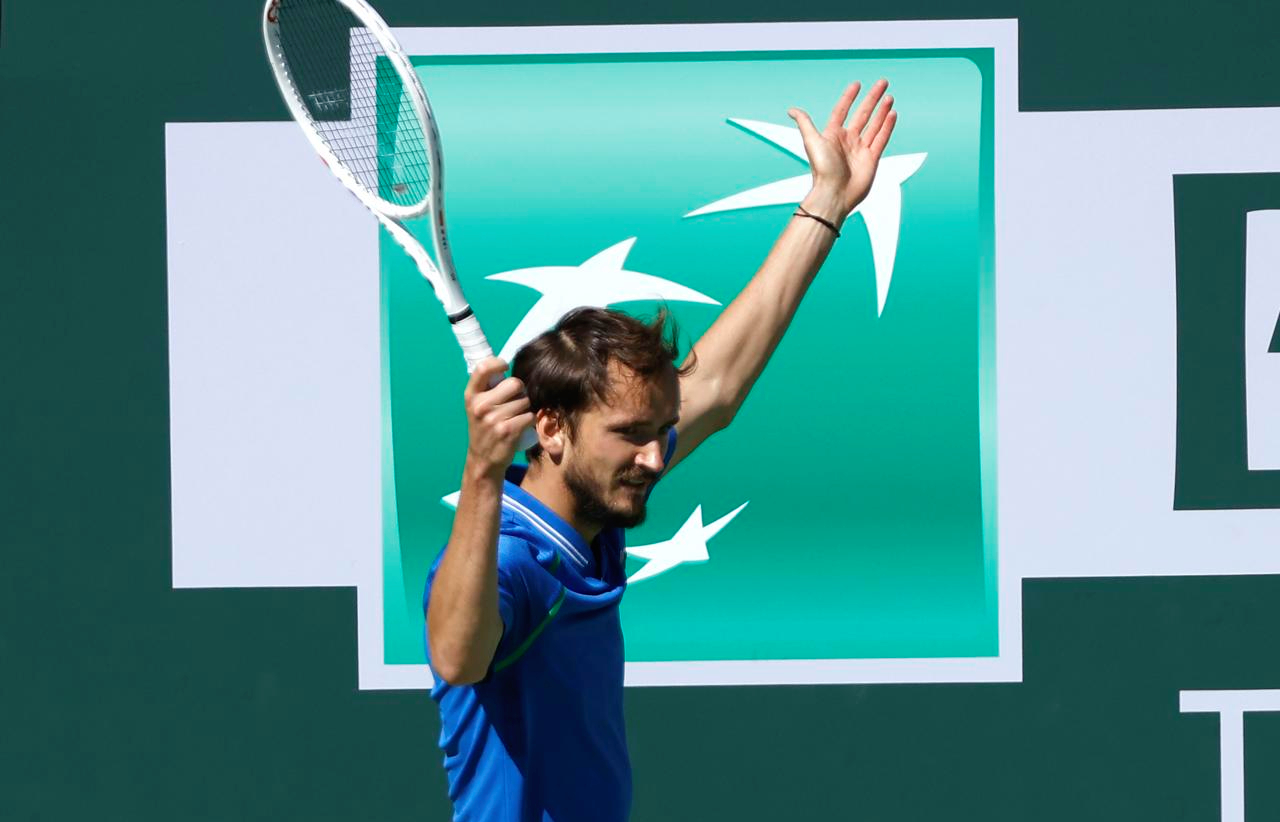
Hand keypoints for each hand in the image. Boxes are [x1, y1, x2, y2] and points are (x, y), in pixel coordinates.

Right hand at [463, 358, 533, 476]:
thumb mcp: (477, 407)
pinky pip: (530, 416)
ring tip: (514, 417)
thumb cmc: (484, 428)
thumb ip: (487, 388)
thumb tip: (504, 365)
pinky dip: (529, 421)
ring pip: (525, 401)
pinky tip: (519, 427)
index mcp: (471, 395)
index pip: (483, 367)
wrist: (483, 460)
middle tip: (514, 402)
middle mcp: (480, 405)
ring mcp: (493, 419)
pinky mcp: (508, 430)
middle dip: (520, 391)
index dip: (498, 363)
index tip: (505, 368)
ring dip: (525, 408)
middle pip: (515, 383)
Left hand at [788, 79, 896, 220]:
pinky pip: (881, 139)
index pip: (842, 110)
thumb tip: (792, 110)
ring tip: (889, 96)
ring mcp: (861, 149)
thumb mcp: (811, 141)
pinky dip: (887, 126)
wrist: (834, 194)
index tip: (857, 84)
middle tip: (883, 83)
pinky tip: (892, 114)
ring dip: (882, 110)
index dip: (849, 97)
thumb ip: (805, 123)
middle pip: (863, 114)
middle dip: (872, 98)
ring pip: (874, 124)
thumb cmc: (822, 169)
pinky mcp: (872, 158)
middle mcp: (848, 140)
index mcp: (833, 135)